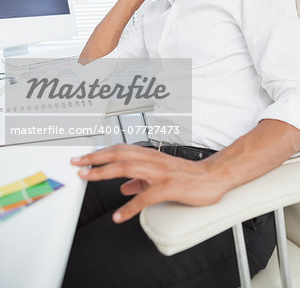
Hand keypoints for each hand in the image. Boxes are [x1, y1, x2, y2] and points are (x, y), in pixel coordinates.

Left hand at [71, 144, 225, 222]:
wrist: (211, 176)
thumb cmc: (185, 174)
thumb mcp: (159, 173)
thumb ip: (140, 180)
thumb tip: (123, 187)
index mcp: (149, 155)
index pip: (119, 150)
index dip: (100, 152)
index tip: (83, 157)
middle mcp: (152, 159)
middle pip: (118, 154)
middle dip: (95, 158)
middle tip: (77, 163)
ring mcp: (160, 172)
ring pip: (127, 168)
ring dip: (104, 172)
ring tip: (88, 177)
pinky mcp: (168, 187)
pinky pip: (145, 198)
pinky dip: (129, 207)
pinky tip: (119, 216)